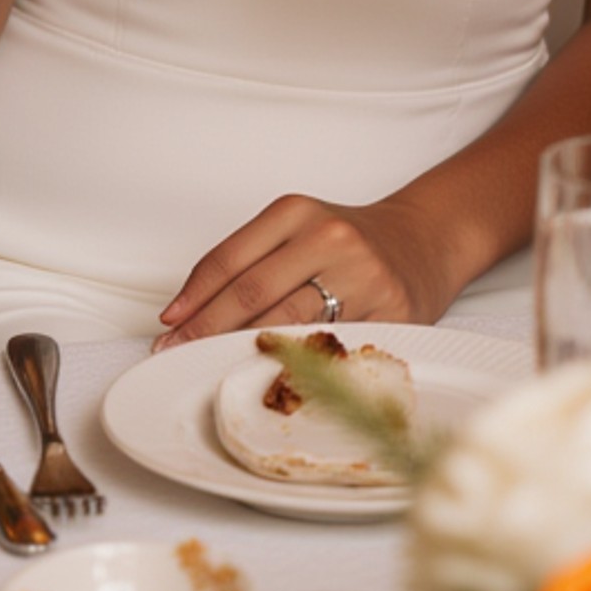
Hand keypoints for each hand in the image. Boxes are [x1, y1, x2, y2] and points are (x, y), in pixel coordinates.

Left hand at [154, 192, 454, 346]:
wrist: (422, 241)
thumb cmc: (344, 242)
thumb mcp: (297, 228)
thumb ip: (249, 260)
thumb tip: (186, 313)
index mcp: (297, 211)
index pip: (231, 258)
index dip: (194, 296)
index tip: (168, 325)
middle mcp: (330, 238)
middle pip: (253, 292)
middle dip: (206, 329)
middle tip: (174, 355)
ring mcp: (362, 276)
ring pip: (289, 323)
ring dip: (242, 350)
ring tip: (210, 369)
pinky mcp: (391, 312)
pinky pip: (332, 346)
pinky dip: (297, 366)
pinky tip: (272, 379)